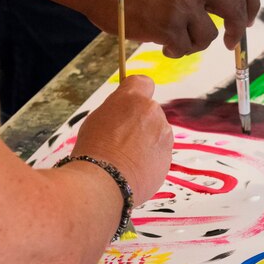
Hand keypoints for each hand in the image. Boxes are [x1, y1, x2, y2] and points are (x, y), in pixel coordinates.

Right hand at [70, 75, 172, 204]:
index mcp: (133, 98)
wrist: (104, 182)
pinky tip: (133, 168)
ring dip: (146, 141)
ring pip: (156, 133)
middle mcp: (153, 112)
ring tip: (125, 157)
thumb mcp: (96, 119)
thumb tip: (122, 111)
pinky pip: (159, 153)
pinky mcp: (168, 157)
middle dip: (139, 122)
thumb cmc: (94, 150)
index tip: (129, 102)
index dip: (136, 92)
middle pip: (150, 111)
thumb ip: (116, 110)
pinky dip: (150, 159)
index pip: (143, 82)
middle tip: (120, 138)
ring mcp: (164, 135)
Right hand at [84, 0, 259, 58]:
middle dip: (238, 31)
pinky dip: (176, 51)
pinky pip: (185, 48)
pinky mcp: (167, 26)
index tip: (248, 17)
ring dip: (196, 42)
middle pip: (236, 10)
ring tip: (176, 38)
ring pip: (208, 35)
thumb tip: (223, 1)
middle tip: (230, 42)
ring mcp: (182, 3)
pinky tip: (163, 45)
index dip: (252, 3)